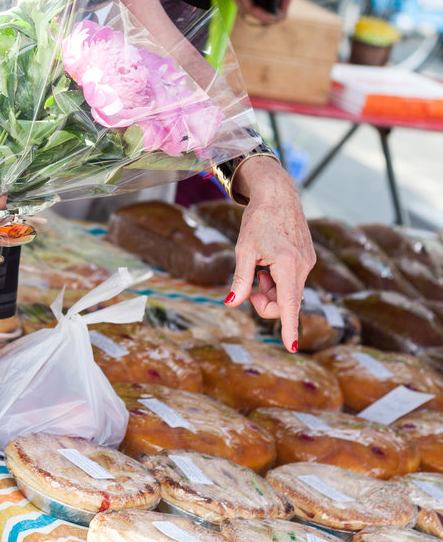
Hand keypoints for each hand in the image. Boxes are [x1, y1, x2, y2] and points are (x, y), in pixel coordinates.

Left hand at [224, 156, 314, 351]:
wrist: (278, 194)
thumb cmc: (258, 219)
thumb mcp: (244, 250)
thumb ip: (241, 279)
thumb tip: (232, 303)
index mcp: (288, 265)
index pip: (290, 305)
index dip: (289, 328)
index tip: (291, 347)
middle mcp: (304, 266)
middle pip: (285, 303)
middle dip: (265, 302)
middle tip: (251, 284)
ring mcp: (309, 263)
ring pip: (288, 292)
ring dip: (270, 288)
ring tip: (259, 265)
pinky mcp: (308, 260)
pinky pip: (291, 281)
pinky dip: (277, 279)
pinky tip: (269, 261)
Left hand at [235, 0, 297, 23]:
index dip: (284, 3)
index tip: (280, 6)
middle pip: (273, 15)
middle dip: (263, 13)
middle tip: (252, 5)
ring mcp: (265, 2)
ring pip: (257, 14)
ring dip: (247, 6)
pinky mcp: (253, 2)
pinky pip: (247, 9)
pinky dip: (240, 2)